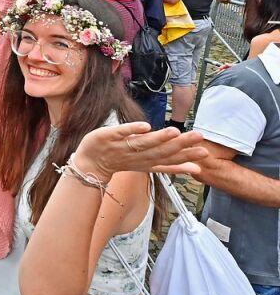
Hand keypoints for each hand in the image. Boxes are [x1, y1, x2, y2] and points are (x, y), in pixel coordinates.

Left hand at [74, 122, 208, 180]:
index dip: (186, 157)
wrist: (89, 165)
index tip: (204, 152)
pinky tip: (146, 126)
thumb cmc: (122, 162)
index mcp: (147, 161)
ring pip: (143, 143)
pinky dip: (132, 129)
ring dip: (159, 138)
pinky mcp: (107, 137)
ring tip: (175, 131)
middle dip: (180, 144)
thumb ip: (170, 165)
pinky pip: (121, 133)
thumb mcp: (148, 165)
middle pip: (160, 151)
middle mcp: (137, 155)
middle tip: (198, 136)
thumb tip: (196, 168)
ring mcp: (122, 147)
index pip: (169, 159)